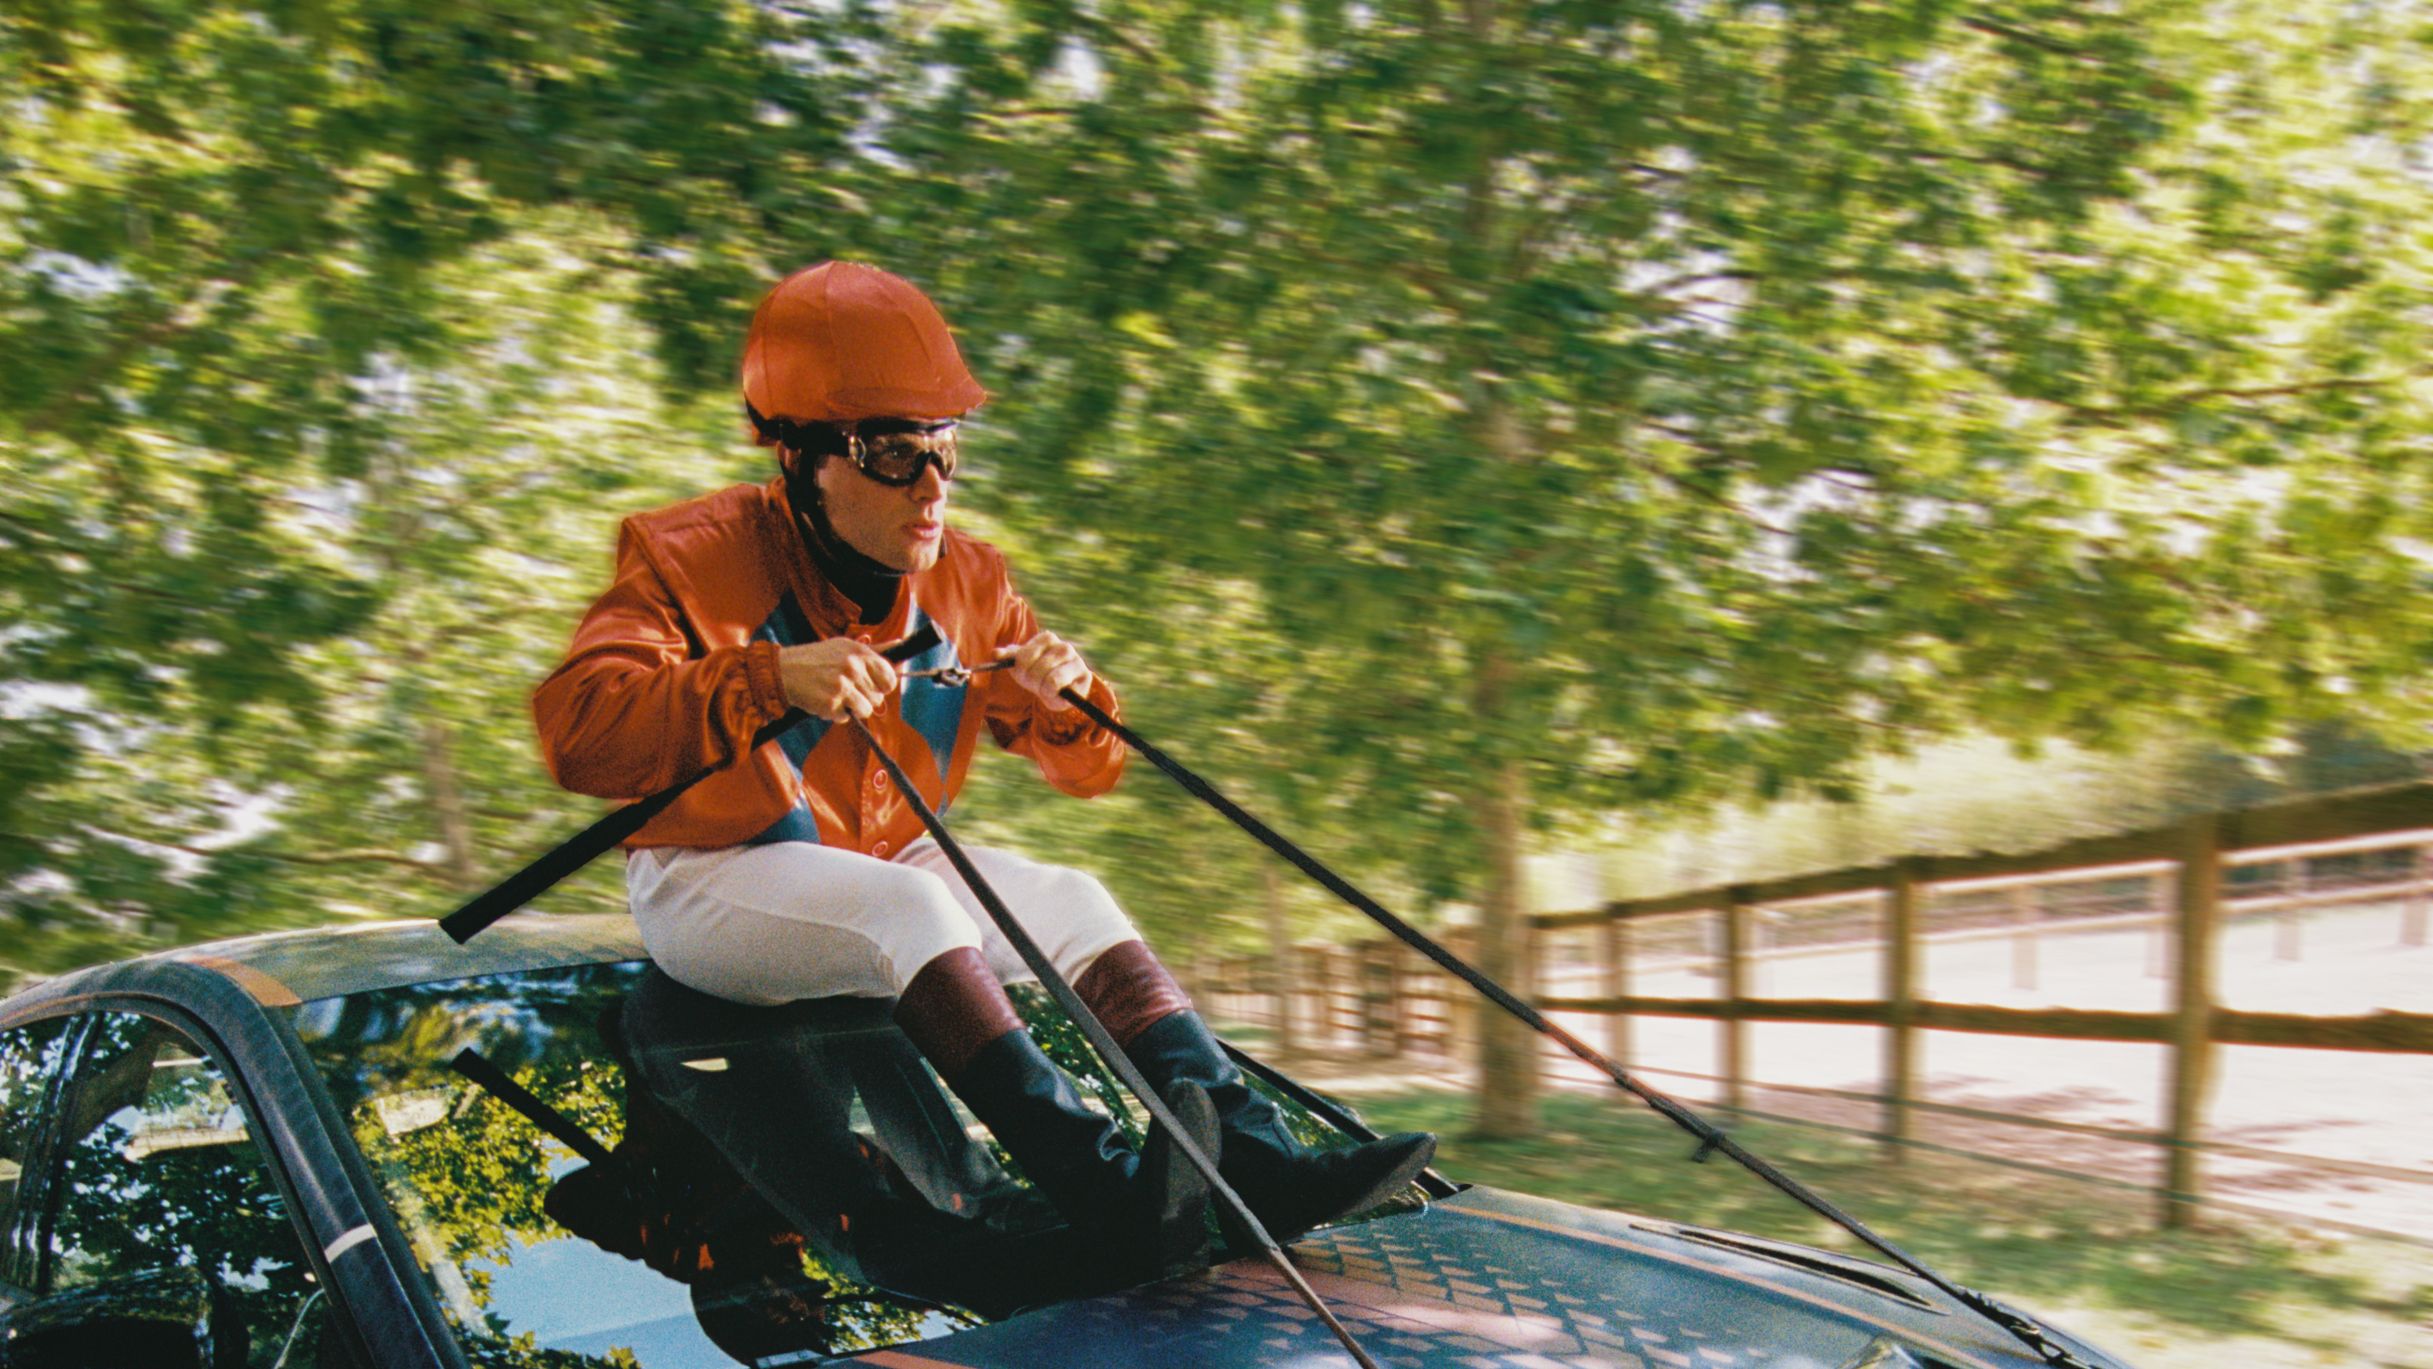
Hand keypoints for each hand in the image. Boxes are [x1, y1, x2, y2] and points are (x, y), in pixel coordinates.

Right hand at [778, 637, 899, 721]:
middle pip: (877, 698)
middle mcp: (853, 667)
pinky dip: (835, 714)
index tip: (872, 687)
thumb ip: (874, 649)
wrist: (783, 670)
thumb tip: (900, 644)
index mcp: (860, 652)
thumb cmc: (817, 658)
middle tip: (844, 689)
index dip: (882, 687)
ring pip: (866, 710)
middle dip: (863, 698)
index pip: (890, 679)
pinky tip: (824, 700)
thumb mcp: (844, 646)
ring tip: (836, 696)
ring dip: (852, 708)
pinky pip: (846, 718)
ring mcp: (842, 685)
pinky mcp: (831, 703)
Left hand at [1005, 630, 1091, 711]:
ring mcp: (1077, 661)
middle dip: (1033, 682)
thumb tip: (995, 654)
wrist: (1057, 690)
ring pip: (1051, 680)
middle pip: (1037, 669)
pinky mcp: (1085, 676)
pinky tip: (1057, 693)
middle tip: (1036, 686)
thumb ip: (1009, 657)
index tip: (1024, 675)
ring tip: (1047, 689)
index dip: (1021, 671)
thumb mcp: (1021, 665)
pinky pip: (1065, 690)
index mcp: (1047, 638)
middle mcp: (1064, 647)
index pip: (1026, 656)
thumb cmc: (1037, 674)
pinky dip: (1055, 696)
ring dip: (1044, 690)